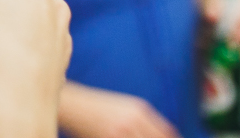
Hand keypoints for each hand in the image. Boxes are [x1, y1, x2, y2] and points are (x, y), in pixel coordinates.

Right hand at [59, 84, 177, 137]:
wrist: (73, 104)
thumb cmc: (98, 107)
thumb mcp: (125, 107)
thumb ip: (144, 121)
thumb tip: (165, 135)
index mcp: (140, 109)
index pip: (167, 132)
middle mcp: (133, 119)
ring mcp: (121, 130)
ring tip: (126, 136)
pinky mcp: (109, 137)